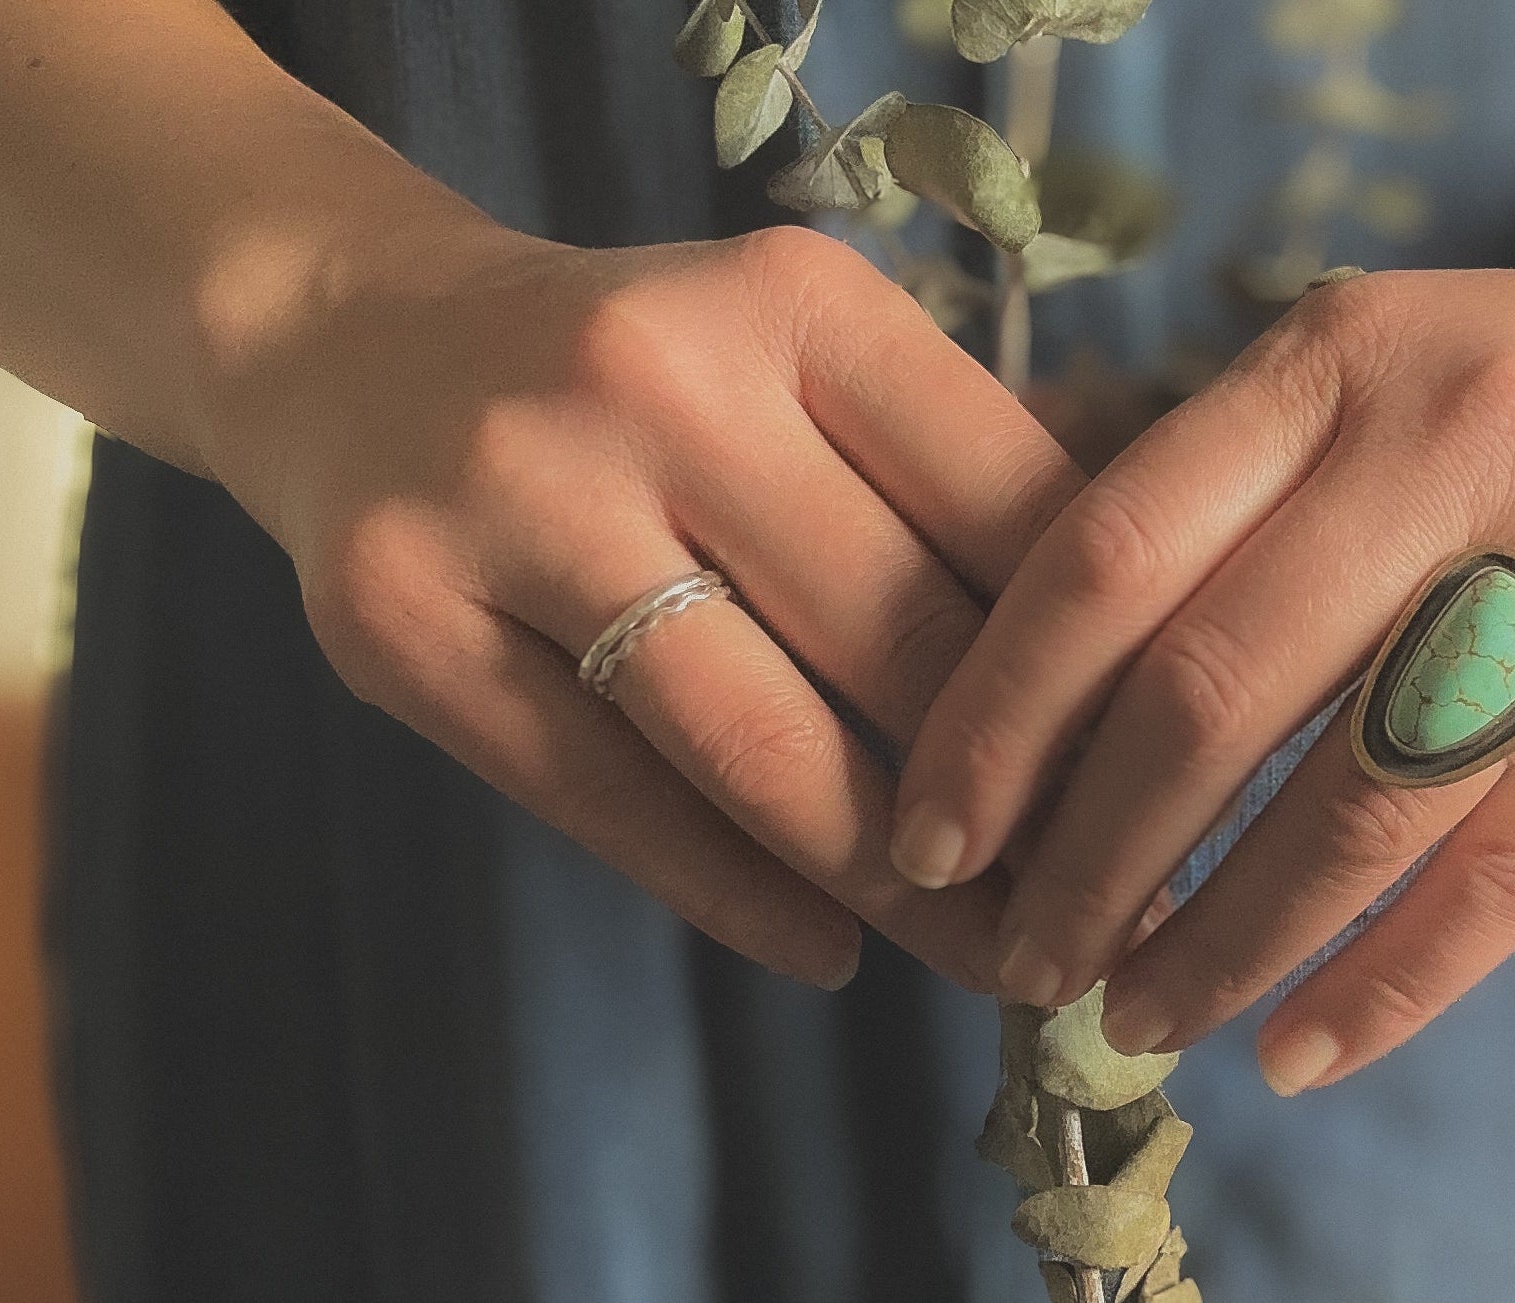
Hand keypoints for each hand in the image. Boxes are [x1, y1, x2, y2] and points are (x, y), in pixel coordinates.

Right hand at [209, 221, 1082, 990]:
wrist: (350, 340)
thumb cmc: (642, 378)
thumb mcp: (799, 362)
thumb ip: (943, 485)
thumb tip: (1119, 694)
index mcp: (796, 299)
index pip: (1008, 511)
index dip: (1104, 667)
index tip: (1164, 777)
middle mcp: (656, 377)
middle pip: (897, 637)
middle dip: (1020, 804)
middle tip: (1099, 906)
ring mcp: (514, 496)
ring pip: (758, 744)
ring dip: (896, 884)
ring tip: (986, 956)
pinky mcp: (402, 619)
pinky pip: (610, 801)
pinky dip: (740, 896)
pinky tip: (829, 948)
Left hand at [890, 0, 1514, 1089]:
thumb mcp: (1395, 355)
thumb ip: (1244, 477)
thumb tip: (1041, 659)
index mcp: (1343, 354)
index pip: (1112, 551)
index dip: (1000, 714)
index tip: (933, 834)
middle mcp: (1456, 438)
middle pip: (1214, 693)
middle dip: (1092, 858)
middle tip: (1022, 962)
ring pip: (1363, 805)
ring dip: (1227, 943)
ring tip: (1140, 1019)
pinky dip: (1393, 981)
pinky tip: (1304, 1048)